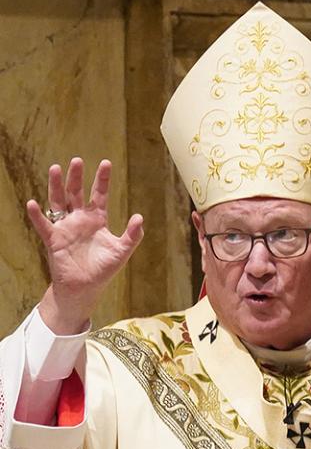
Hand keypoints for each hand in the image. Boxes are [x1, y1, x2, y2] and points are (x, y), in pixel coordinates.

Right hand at [27, 157, 143, 333]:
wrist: (85, 288)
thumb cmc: (102, 269)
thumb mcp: (121, 252)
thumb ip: (132, 236)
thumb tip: (139, 217)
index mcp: (97, 220)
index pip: (99, 194)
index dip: (102, 179)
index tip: (106, 163)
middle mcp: (79, 219)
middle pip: (76, 193)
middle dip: (76, 177)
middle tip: (77, 160)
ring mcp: (65, 228)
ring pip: (59, 202)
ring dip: (56, 186)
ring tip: (56, 169)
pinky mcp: (54, 239)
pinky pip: (44, 225)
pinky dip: (37, 215)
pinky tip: (33, 204)